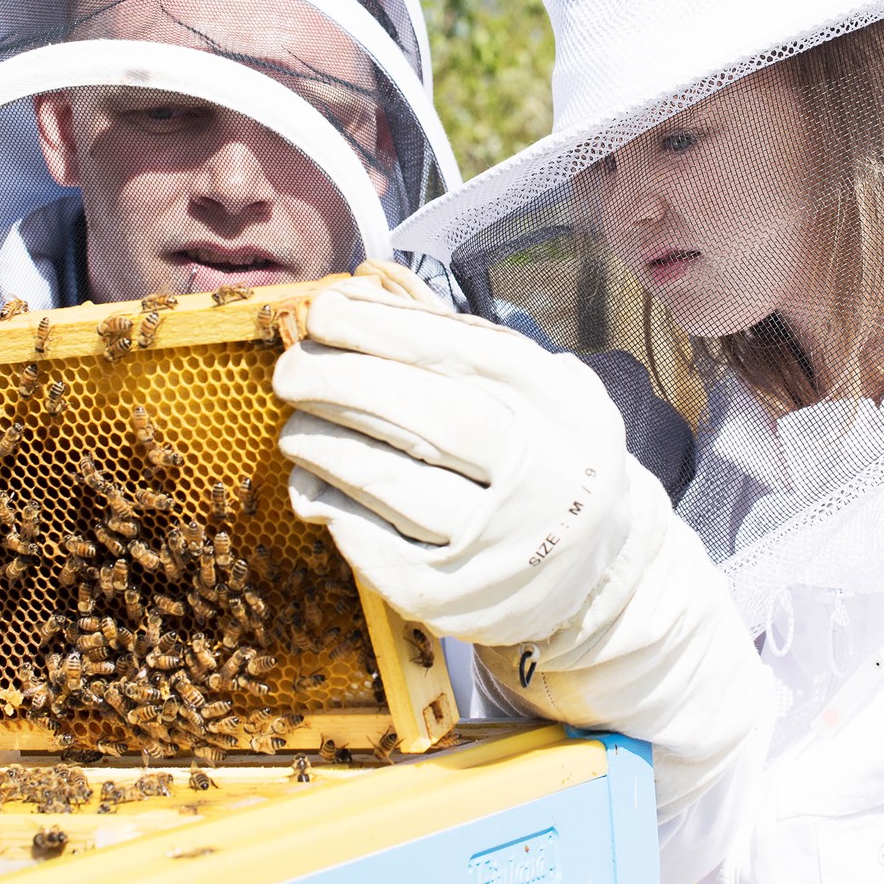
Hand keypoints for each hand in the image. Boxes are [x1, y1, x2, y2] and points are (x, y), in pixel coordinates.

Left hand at [276, 262, 771, 870]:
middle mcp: (545, 477)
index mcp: (564, 407)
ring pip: (392, 483)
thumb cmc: (539, 455)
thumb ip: (449, 335)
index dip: (385, 327)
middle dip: (346, 382)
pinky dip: (328, 501)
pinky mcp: (451, 598)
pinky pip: (367, 542)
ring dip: (324, 443)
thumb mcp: (528, 388)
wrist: (591, 573)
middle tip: (293, 367)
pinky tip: (314, 480)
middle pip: (433, 417)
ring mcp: (499, 546)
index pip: (466, 353)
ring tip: (299, 423)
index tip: (328, 309)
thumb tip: (361, 284)